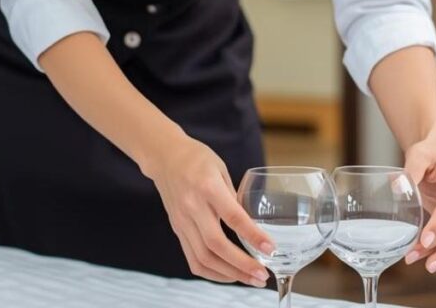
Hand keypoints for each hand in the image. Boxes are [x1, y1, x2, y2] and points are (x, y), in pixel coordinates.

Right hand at [145, 135, 275, 286]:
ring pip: (203, 258)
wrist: (165, 157)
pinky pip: (193, 259)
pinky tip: (229, 274)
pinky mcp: (177, 230)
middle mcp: (192, 207)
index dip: (253, 236)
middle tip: (263, 275)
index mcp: (207, 187)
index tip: (271, 249)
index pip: (233, 217)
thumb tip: (252, 224)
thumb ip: (234, 197)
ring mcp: (182, 221)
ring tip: (250, 280)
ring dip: (229, 274)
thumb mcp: (221, 169)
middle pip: (216, 245)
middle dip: (242, 265)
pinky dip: (212, 272)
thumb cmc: (197, 159)